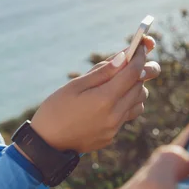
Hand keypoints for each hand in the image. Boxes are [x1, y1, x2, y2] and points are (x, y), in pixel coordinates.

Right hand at [25, 36, 158, 152]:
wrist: (47, 143)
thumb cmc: (55, 109)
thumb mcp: (73, 86)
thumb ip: (100, 72)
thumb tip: (122, 58)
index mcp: (104, 99)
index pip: (133, 72)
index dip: (138, 56)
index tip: (139, 45)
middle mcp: (114, 115)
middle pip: (140, 86)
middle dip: (141, 69)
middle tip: (134, 58)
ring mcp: (114, 128)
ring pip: (139, 102)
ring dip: (135, 87)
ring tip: (120, 79)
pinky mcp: (111, 136)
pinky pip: (128, 115)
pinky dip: (127, 102)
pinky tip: (112, 98)